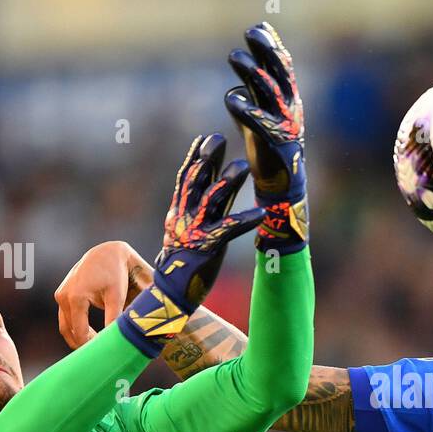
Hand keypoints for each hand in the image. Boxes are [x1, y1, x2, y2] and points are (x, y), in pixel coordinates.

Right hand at [56, 241, 153, 348]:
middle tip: (98, 356)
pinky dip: (74, 329)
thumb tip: (112, 341)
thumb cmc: (114, 275)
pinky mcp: (61, 295)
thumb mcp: (117, 296)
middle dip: (83, 345)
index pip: (80, 331)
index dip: (90, 346)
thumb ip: (114, 318)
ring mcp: (60, 295)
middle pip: (69, 331)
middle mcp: (63, 296)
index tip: (102, 354)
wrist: (105, 254)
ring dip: (77, 339)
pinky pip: (65, 318)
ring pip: (64, 326)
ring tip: (94, 349)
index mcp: (76, 297)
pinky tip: (89, 338)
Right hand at [154, 132, 263, 307]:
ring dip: (228, 182)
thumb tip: (199, 197)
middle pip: (195, 181)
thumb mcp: (183, 232)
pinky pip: (228, 229)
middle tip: (217, 138)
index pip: (186, 179)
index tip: (205, 139)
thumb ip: (193, 212)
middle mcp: (185, 217)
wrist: (171, 293)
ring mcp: (195, 230)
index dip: (195, 157)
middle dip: (206, 159)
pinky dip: (245, 219)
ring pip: (212, 200)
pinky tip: (261, 212)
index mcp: (179, 213)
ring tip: (243, 167)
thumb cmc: (181, 264)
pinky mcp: (208, 246)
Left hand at [225, 22, 307, 252]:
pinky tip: (232, 99)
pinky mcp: (275, 145)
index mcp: (288, 100)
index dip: (272, 46)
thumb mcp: (260, 118)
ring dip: (253, 73)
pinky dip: (246, 110)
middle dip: (266, 51)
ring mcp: (285, 126)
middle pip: (280, 73)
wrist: (282, 188)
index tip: (259, 27)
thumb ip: (251, 94)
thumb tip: (239, 72)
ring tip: (234, 57)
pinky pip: (260, 123)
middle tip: (251, 33)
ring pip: (270, 94)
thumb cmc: (268, 152)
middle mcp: (290, 110)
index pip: (282, 67)